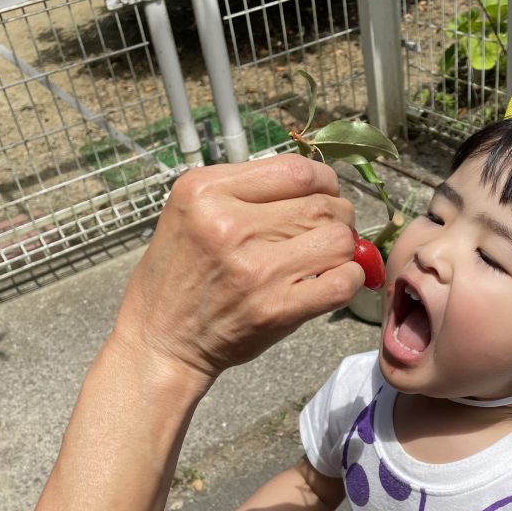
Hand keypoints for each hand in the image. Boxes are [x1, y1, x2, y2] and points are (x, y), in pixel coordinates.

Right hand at [113, 156, 363, 391]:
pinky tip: (334, 280)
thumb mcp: (191, 212)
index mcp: (206, 191)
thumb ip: (245, 192)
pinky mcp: (274, 308)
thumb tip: (315, 186)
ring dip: (344, 248)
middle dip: (339, 216)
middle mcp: (229, 224)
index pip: (296, 171)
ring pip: (338, 240)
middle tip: (330, 230)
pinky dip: (350, 279)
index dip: (324, 180)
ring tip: (328, 257)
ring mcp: (255, 269)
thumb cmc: (179, 276)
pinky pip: (341, 282)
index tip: (325, 193)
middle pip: (322, 205)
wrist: (161, 340)